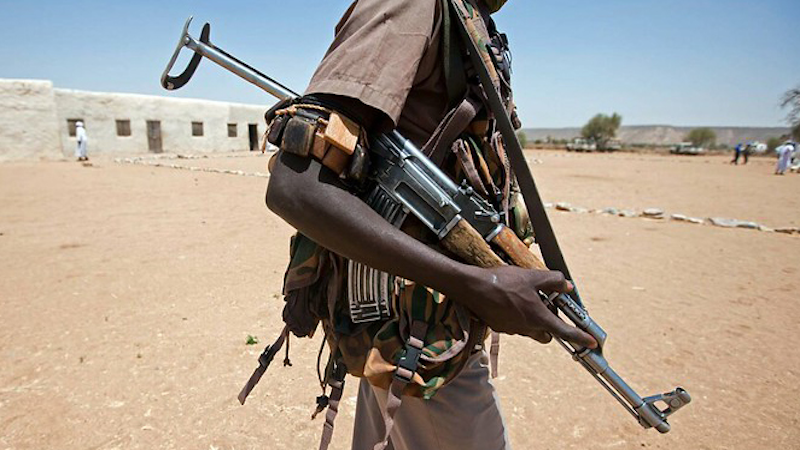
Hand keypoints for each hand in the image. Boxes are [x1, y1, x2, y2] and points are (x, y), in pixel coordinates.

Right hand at [457, 266, 597, 348]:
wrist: (472, 288)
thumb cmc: (502, 282)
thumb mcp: (532, 276)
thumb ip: (553, 281)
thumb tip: (567, 285)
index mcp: (538, 317)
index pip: (565, 331)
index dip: (580, 337)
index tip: (591, 343)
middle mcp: (526, 327)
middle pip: (547, 334)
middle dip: (550, 326)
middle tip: (546, 307)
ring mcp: (512, 329)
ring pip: (530, 329)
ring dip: (533, 318)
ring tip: (525, 298)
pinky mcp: (500, 327)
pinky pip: (515, 325)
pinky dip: (518, 316)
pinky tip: (510, 300)